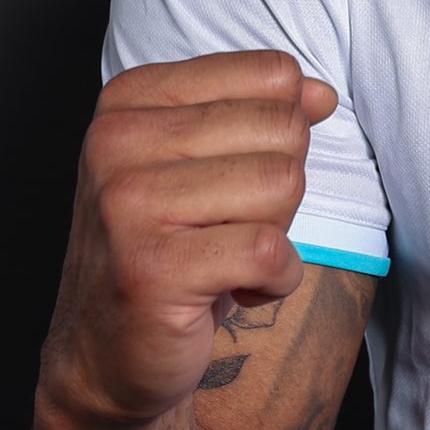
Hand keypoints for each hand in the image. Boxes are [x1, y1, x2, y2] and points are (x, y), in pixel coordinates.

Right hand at [38, 51, 335, 429]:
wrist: (107, 354)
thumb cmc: (170, 250)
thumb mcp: (207, 163)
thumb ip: (263, 113)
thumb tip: (321, 93)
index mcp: (131, 99)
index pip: (273, 75)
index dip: (283, 134)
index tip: (235, 176)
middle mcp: (116, 141)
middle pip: (284, 129)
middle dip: (281, 188)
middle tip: (229, 226)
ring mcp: (126, 204)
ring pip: (283, 184)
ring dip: (277, 233)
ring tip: (226, 256)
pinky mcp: (151, 268)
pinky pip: (270, 251)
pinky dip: (276, 280)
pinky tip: (237, 291)